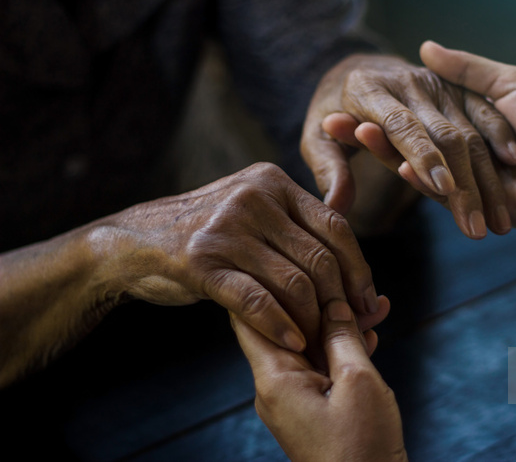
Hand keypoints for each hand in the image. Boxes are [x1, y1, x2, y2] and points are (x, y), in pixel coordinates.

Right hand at [91, 163, 385, 356]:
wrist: (135, 241)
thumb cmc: (209, 234)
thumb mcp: (253, 210)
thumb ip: (299, 226)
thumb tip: (357, 262)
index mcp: (273, 182)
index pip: (335, 226)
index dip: (359, 268)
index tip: (369, 302)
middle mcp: (253, 197)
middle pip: (320, 257)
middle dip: (341, 301)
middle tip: (350, 330)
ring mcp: (227, 228)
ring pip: (293, 282)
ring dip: (312, 322)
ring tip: (319, 343)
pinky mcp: (202, 261)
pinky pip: (256, 300)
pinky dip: (279, 326)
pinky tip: (293, 343)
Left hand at [232, 299, 406, 461]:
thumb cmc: (362, 448)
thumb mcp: (358, 381)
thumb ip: (343, 337)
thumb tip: (334, 304)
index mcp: (276, 378)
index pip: (251, 317)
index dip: (267, 284)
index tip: (287, 259)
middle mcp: (275, 387)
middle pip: (284, 328)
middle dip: (317, 302)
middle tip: (348, 283)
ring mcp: (292, 399)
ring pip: (309, 346)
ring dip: (337, 326)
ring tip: (371, 305)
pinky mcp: (310, 409)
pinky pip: (321, 369)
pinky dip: (342, 350)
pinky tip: (370, 333)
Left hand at [302, 53, 515, 238]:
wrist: (358, 68)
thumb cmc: (332, 112)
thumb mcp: (316, 138)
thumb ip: (328, 169)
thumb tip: (336, 207)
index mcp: (367, 89)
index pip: (401, 127)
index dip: (424, 158)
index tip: (445, 190)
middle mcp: (407, 82)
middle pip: (443, 134)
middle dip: (464, 184)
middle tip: (476, 227)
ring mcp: (436, 82)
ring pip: (468, 131)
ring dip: (486, 177)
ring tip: (499, 220)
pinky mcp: (457, 86)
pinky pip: (485, 112)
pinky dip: (501, 137)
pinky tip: (514, 167)